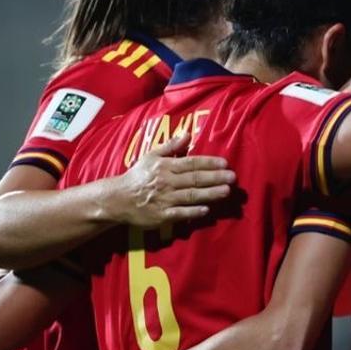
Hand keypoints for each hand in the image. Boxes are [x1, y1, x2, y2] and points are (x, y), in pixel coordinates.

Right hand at [107, 133, 234, 227]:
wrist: (118, 199)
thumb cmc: (138, 176)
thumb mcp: (151, 156)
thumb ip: (170, 146)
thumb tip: (187, 134)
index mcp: (166, 167)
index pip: (191, 163)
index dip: (209, 163)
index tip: (225, 163)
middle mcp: (167, 182)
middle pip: (195, 179)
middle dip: (215, 178)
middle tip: (233, 177)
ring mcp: (165, 199)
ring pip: (191, 196)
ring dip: (210, 194)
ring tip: (226, 191)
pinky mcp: (162, 215)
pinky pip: (180, 213)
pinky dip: (193, 212)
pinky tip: (207, 210)